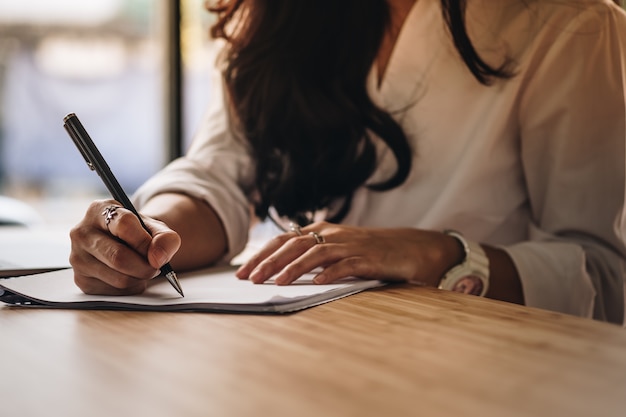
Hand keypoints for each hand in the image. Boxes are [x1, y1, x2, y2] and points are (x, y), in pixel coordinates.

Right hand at [69, 199, 180, 294]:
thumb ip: (165, 237)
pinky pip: (115, 292)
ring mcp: (77, 257)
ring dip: (140, 278)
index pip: (124, 225)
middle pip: (119, 257)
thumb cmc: (139, 233)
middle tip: (156, 267)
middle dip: (146, 266)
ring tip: (143, 268)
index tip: (157, 253)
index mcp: (99, 210)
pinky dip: (131, 287)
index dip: (145, 242)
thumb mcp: (155, 228)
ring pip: (119, 278)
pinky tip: (130, 276)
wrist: (125, 244)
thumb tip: (158, 259)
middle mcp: (81, 232)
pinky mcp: (81, 280)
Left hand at [236, 222, 463, 285]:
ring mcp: (350, 245)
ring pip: (315, 253)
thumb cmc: (368, 251)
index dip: (261, 255)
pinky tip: (317, 283)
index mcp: (321, 231)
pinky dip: (330, 273)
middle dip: (269, 262)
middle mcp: (332, 234)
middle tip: (250, 279)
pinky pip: (346, 265)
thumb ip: (311, 255)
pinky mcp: (368, 258)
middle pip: (293, 245)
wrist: (409, 248)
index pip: (283, 240)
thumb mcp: (336, 250)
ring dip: (293, 268)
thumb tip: (279, 270)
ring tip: (276, 283)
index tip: (242, 272)